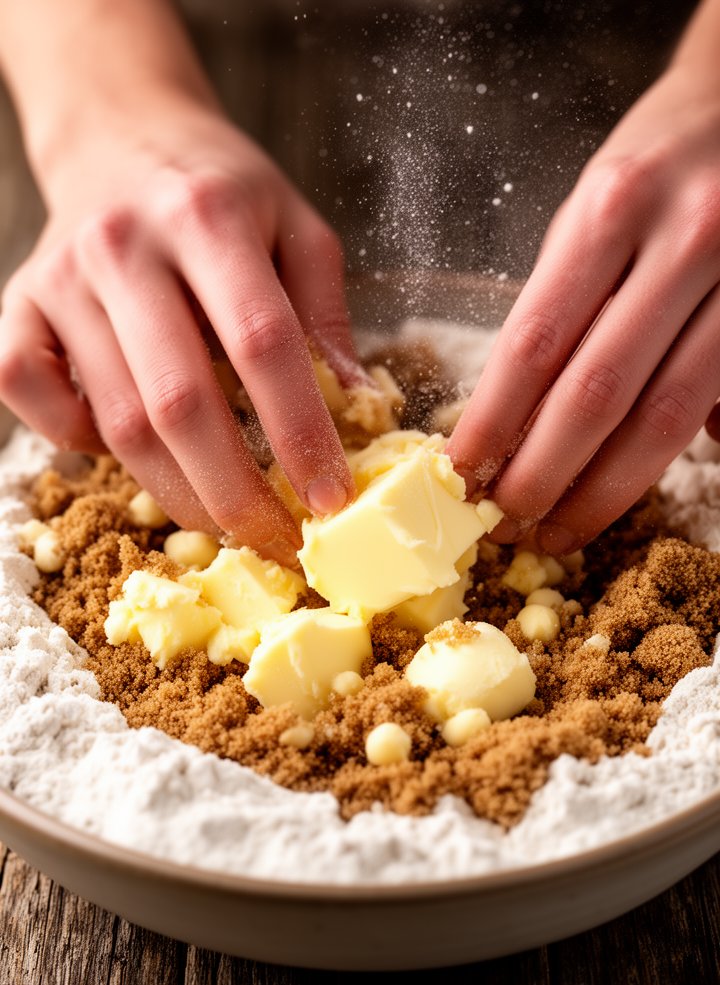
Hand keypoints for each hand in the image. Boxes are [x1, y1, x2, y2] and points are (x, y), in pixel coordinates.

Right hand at [0, 101, 356, 564]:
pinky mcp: (17, 307)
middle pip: (179, 403)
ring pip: (115, 422)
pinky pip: (32, 399)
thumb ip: (325, 316)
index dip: (300, 434)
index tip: (332, 499)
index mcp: (207, 217)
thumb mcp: (296, 227)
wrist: (121, 135)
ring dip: (178, 492)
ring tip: (229, 520)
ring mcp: (60, 280)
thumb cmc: (221, 190)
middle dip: (235, 495)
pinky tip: (131, 448)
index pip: (261, 344)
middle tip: (279, 541)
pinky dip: (78, 442)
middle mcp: (124, 247)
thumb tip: (355, 409)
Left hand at [448, 63, 719, 553]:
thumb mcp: (589, 210)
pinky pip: (711, 410)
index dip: (493, 422)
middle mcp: (683, 243)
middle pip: (597, 394)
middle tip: (504, 523)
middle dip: (542, 475)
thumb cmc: (654, 168)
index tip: (460, 474)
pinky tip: (621, 496)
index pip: (536, 342)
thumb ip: (560, 307)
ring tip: (554, 531)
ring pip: (662, 419)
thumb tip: (524, 421)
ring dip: (600, 491)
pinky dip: (662, 462)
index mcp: (612, 209)